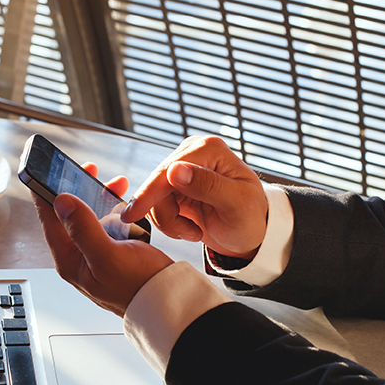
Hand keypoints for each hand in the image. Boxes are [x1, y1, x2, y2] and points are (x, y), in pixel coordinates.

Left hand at [32, 164, 173, 316]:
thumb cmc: (138, 287)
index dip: (44, 191)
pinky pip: (107, 223)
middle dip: (77, 189)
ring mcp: (96, 253)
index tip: (45, 168)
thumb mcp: (108, 256)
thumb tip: (61, 202)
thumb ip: (83, 229)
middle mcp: (79, 256)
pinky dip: (113, 208)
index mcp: (70, 260)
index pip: (49, 219)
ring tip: (115, 183)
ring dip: (99, 196)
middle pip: (68, 214)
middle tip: (87, 169)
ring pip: (90, 216)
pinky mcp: (114, 250)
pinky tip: (123, 201)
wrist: (167, 302)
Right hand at [120, 136, 267, 258]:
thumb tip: (175, 169)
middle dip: (168, 215)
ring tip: (194, 232)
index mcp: (209, 149)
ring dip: (169, 222)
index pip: (168, 171)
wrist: (251, 234)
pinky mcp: (174, 186)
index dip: (149, 194)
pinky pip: (156, 206)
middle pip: (156, 184)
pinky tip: (188, 228)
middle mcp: (193, 153)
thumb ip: (207, 185)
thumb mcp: (236, 205)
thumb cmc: (251, 219)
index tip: (133, 215)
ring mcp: (182, 169)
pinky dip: (169, 223)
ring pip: (153, 198)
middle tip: (190, 234)